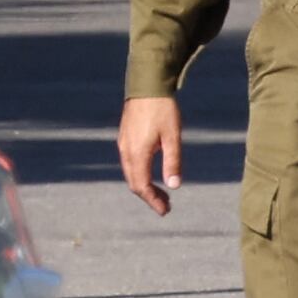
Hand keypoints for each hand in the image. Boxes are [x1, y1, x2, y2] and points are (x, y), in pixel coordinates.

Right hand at [115, 96, 183, 213]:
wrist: (147, 86)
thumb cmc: (163, 110)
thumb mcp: (172, 137)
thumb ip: (172, 161)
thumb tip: (174, 186)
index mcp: (137, 153)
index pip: (141, 186)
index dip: (153, 200)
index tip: (165, 211)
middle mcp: (126, 152)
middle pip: (134, 183)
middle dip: (149, 197)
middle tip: (166, 206)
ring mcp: (123, 145)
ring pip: (131, 174)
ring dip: (145, 186)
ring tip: (162, 194)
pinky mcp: (125, 139)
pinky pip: (130, 164)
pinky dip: (140, 175)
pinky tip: (152, 176)